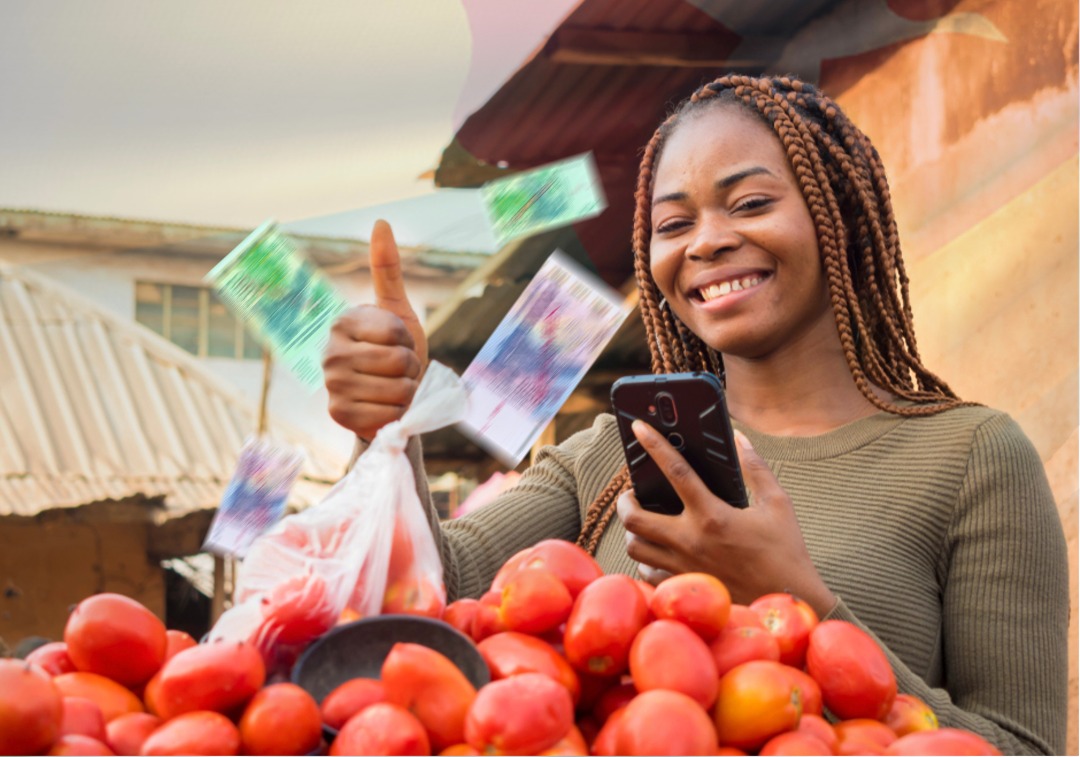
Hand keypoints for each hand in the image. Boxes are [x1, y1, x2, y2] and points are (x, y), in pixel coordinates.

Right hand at [323, 220, 427, 440]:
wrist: (388, 397)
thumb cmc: (395, 352)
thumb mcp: (397, 311)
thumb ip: (388, 269)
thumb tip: (381, 222)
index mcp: (343, 322)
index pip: (397, 332)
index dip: (408, 341)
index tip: (398, 345)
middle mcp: (330, 352)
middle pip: (399, 361)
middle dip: (410, 368)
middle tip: (399, 370)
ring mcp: (331, 385)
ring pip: (398, 389)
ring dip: (406, 391)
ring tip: (393, 388)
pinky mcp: (338, 414)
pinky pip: (388, 414)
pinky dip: (396, 413)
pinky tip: (384, 408)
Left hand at [616, 422, 836, 617]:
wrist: (791, 601)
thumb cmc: (786, 552)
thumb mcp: (778, 504)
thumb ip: (756, 469)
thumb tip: (740, 440)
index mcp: (712, 515)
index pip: (675, 471)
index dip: (654, 444)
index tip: (638, 427)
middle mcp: (690, 541)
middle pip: (633, 517)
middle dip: (624, 499)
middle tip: (632, 492)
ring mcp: (683, 566)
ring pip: (634, 547)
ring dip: (631, 530)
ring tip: (642, 520)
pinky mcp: (684, 586)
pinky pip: (648, 573)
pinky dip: (646, 560)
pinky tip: (657, 550)